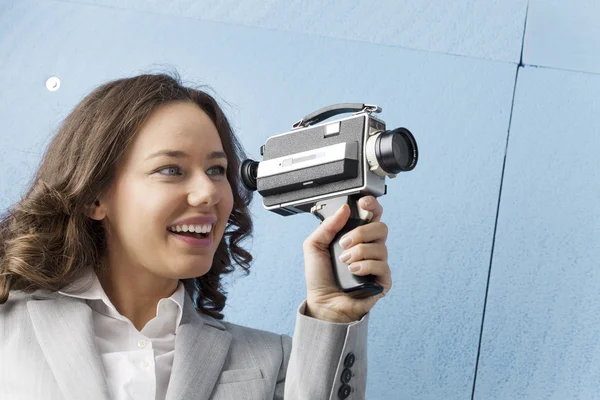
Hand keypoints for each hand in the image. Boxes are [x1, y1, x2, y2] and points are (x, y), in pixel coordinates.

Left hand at [302, 196, 390, 322]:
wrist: (322, 304)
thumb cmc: (320, 277)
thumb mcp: (313, 246)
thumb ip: (327, 226)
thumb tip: (344, 210)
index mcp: (356, 236)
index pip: (372, 214)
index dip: (371, 205)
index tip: (363, 203)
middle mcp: (369, 247)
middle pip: (381, 227)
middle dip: (362, 232)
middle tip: (344, 243)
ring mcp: (377, 263)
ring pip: (381, 247)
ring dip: (359, 252)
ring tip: (344, 262)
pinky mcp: (382, 280)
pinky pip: (382, 266)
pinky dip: (366, 266)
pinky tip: (353, 271)